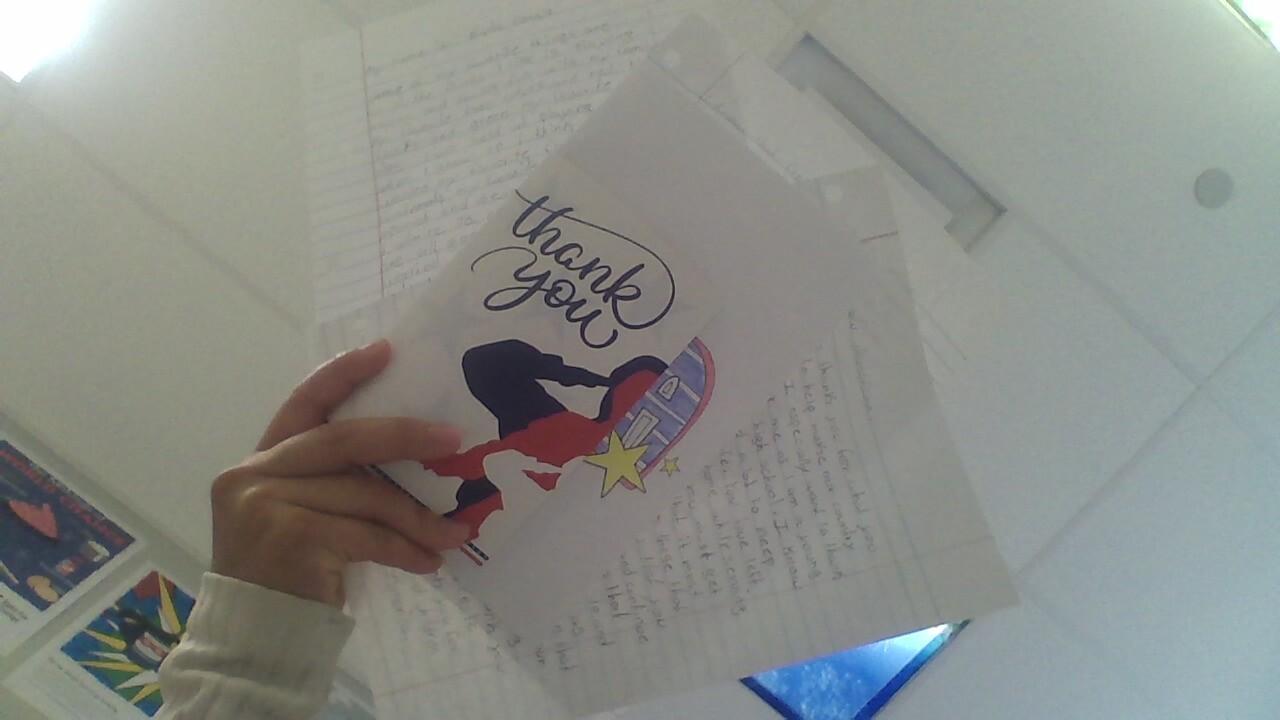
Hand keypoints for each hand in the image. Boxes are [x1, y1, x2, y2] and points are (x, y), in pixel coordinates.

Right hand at [210, 340, 467, 606]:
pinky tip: (430, 561)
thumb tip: (417, 452)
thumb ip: (336, 481)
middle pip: (343, 441)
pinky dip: (405, 548)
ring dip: (418, 517)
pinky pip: (367, 535)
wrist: (256, 639)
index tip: (386, 350)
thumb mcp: (305, 515)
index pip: (303, 403)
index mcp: (259, 461)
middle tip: (455, 439)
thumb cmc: (289, 575)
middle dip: (405, 437)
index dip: (344, 374)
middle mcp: (252, 474)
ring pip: (365, 495)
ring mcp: (266, 505)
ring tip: (456, 532)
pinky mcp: (290, 538)